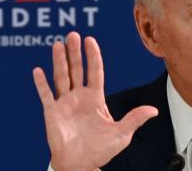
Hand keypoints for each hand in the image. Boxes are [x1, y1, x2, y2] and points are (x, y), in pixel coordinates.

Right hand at [32, 32, 157, 170]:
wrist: (80, 165)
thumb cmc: (100, 151)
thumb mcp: (121, 134)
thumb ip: (134, 119)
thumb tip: (154, 110)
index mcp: (95, 99)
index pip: (95, 72)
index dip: (93, 56)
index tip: (90, 39)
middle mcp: (79, 97)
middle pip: (77, 70)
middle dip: (75, 52)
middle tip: (72, 34)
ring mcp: (65, 104)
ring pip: (61, 77)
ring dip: (59, 61)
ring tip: (57, 44)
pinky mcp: (52, 113)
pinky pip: (45, 95)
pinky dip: (41, 83)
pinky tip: (38, 70)